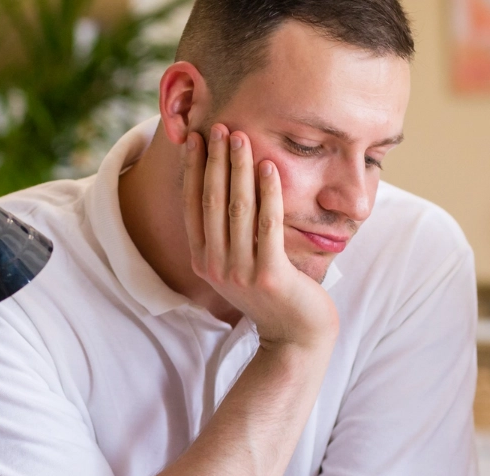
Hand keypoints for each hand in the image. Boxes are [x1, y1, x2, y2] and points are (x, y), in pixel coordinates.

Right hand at [183, 125, 338, 349]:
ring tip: (240, 137)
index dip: (193, 170)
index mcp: (203, 260)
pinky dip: (268, 193)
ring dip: (237, 168)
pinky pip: (268, 225)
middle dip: (213, 160)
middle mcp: (215, 266)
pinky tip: (269, 167)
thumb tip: (223, 187)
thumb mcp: (240, 265)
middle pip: (211, 201)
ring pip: (236, 209)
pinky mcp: (270, 275)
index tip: (194, 138)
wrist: (296, 336)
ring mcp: (241, 272)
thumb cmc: (273, 294)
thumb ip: (228, 234)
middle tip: (218, 126)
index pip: (193, 205)